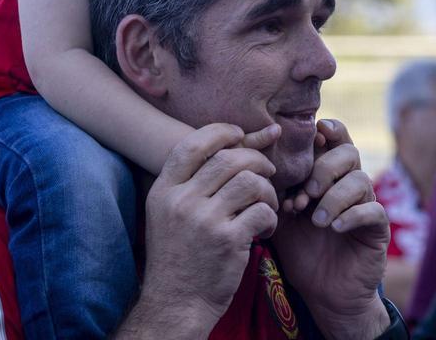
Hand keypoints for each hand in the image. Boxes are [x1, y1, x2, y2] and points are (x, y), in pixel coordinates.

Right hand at [138, 123, 280, 329]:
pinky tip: (266, 228)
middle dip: (256, 160)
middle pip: (228, 159)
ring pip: (250, 182)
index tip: (240, 136)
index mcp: (164, 190)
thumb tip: (228, 146)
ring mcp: (204, 220)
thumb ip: (189, 183)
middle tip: (267, 171)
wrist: (176, 303)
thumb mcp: (167, 213)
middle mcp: (181, 201)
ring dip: (267, 190)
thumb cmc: (177, 255)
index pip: (192, 144)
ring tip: (267, 203)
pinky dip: (271, 216)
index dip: (221, 133)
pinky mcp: (228, 241)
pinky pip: (262, 211)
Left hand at [272, 119, 388, 339]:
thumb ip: (275, 187)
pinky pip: (373, 210)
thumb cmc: (299, 248)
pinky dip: (352, 215)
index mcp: (327, 175)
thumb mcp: (281, 214)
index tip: (311, 138)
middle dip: (323, 169)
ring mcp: (366, 205)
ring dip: (334, 196)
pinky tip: (335, 228)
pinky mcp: (378, 229)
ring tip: (316, 220)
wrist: (322, 292)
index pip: (333, 139)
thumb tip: (257, 157)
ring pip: (361, 179)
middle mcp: (349, 184)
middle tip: (305, 194)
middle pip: (348, 152)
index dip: (326, 132)